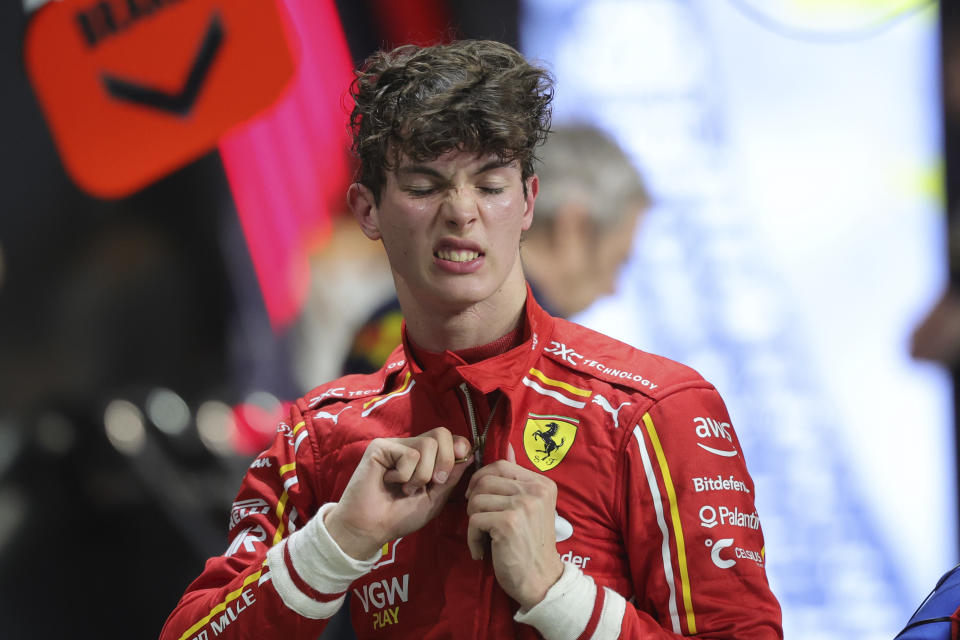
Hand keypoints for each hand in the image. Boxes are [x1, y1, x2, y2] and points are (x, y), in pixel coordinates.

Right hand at [325, 427, 471, 558]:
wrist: (370, 528)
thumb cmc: (399, 516)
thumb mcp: (434, 499)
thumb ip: (450, 477)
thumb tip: (469, 454)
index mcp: (425, 457)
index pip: (449, 438)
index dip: (459, 446)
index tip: (460, 460)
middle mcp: (410, 447)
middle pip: (442, 434)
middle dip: (445, 461)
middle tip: (433, 483)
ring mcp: (395, 445)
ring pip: (427, 445)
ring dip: (421, 475)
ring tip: (405, 488)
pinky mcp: (380, 447)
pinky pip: (409, 454)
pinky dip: (404, 475)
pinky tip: (389, 482)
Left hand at [465, 444, 563, 608]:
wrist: (541, 581)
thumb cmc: (531, 545)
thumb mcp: (530, 508)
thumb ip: (517, 479)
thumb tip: (507, 447)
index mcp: (542, 484)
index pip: (501, 464)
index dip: (481, 478)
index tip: (478, 497)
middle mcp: (535, 491)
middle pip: (485, 480)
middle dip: (474, 501)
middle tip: (480, 522)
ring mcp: (522, 505)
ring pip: (476, 501)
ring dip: (473, 522)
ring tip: (484, 537)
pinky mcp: (508, 523)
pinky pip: (474, 521)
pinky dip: (473, 538)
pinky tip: (482, 550)